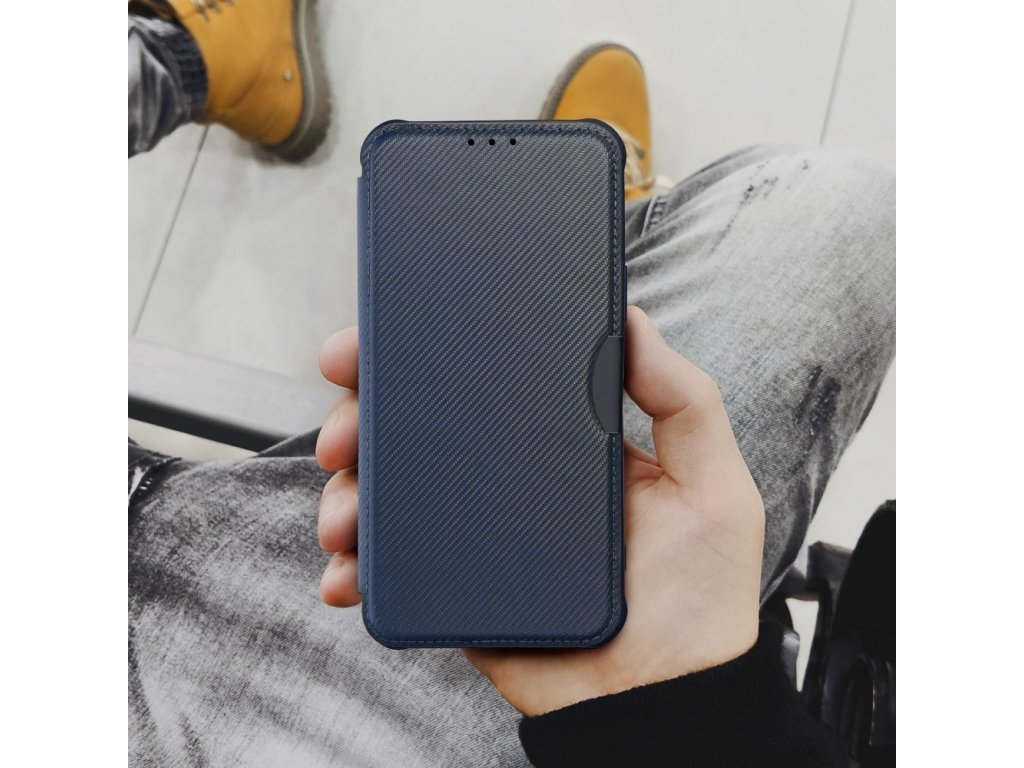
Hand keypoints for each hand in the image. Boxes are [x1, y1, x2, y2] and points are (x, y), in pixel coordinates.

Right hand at [316, 306, 764, 716]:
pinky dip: (355, 564)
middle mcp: (512, 478)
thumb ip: (686, 401)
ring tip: (345, 513)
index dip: (427, 352)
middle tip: (346, 428)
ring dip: (348, 490)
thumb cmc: (697, 599)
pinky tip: (347, 570)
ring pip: (391, 492)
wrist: (658, 703)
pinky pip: (392, 565)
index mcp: (562, 441)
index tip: (381, 341)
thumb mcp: (713, 485)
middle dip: (364, 416)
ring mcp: (477, 533)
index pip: (486, 378)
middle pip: (420, 428)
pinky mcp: (456, 586)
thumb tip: (636, 321)